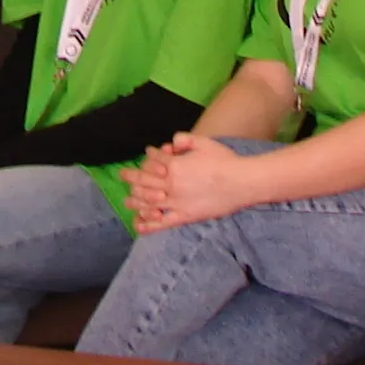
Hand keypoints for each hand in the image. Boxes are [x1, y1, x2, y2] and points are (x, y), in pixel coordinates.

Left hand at [126, 132, 251, 233]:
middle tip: (123, 175)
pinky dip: (148, 224)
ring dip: (135, 200)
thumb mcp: (204, 142)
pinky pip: (162, 222)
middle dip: (132, 177)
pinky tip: (138, 225)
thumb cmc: (224, 161)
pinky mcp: (184, 217)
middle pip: (145, 181)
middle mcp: (171, 184)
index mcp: (174, 165)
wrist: (241, 182)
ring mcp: (176, 202)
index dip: (148, 157)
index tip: (146, 155)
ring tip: (127, 200)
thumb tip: (171, 143)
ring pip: (148, 202)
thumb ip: (185, 140)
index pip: (153, 161)